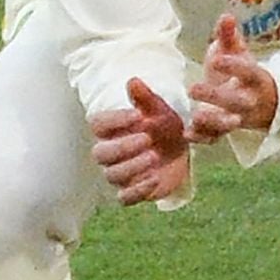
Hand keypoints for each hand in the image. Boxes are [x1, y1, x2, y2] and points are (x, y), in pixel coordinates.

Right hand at [91, 79, 194, 204]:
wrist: (182, 149)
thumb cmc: (164, 126)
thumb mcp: (159, 110)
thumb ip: (145, 98)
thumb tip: (133, 81)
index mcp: (112, 129)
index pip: (97, 124)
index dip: (114, 120)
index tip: (137, 115)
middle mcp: (110, 152)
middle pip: (100, 153)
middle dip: (123, 147)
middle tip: (147, 138)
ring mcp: (120, 173)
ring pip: (112, 175)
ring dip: (132, 167)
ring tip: (154, 156)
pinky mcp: (132, 191)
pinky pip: (124, 198)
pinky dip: (138, 190)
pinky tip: (155, 179)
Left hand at [189, 14, 279, 137]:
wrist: (261, 103)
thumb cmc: (242, 72)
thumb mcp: (236, 52)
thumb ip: (229, 36)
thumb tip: (225, 16)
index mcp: (254, 78)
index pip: (247, 71)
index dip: (233, 66)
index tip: (216, 59)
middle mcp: (249, 100)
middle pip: (235, 101)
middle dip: (215, 96)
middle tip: (192, 88)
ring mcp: (238, 118)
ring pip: (228, 123)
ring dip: (212, 122)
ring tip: (195, 117)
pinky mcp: (225, 131)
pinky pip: (215, 138)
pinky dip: (202, 138)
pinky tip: (187, 133)